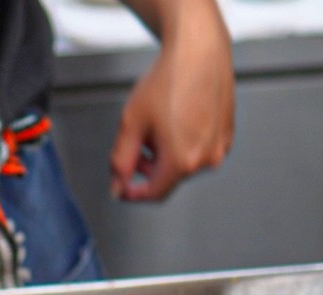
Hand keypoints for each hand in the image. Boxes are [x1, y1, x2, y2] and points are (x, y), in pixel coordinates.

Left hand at [109, 2, 233, 200]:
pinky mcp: (227, 133)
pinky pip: (199, 148)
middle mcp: (207, 158)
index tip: (121, 187)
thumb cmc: (168, 82)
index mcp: (183, 161)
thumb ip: (121, 161)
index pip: (153, 193)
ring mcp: (221, 146)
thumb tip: (117, 187)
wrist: (198, 50)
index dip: (132, 193)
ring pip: (183, 163)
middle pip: (167, 177)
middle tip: (137, 141)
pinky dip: (182, 142)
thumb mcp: (131, 124)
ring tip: (157, 124)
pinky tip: (176, 117)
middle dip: (148, 166)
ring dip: (165, 153)